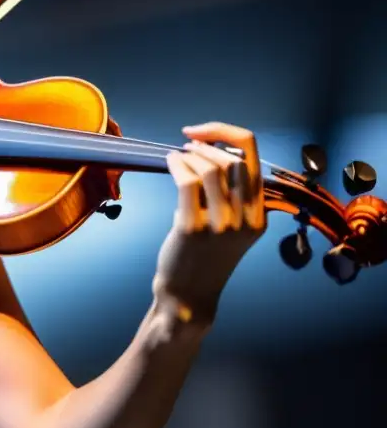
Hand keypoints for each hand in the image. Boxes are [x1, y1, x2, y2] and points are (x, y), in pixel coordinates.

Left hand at [152, 122, 266, 325]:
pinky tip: (169, 162)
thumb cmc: (203, 257)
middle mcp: (246, 219)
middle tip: (187, 146)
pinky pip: (187, 181)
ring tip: (178, 156)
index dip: (227, 134)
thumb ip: (230, 196)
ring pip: (210, 168)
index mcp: (258, 216)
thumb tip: (208, 151)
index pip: (253, 157)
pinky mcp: (193, 227)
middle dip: (206, 144)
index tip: (203, 132)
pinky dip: (176, 164)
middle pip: (232, 159)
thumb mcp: (230, 228)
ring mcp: (221, 224)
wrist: (189, 295)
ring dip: (190, 155)